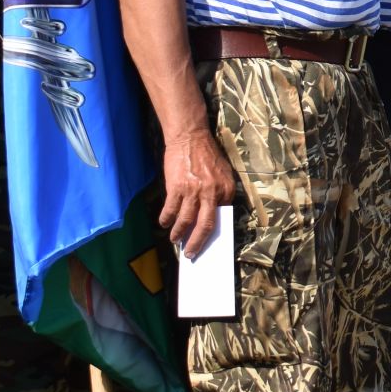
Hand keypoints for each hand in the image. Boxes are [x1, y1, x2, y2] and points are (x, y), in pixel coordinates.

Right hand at [160, 127, 236, 258]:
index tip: (208, 243)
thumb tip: (213, 214)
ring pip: (186, 221)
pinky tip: (164, 223)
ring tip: (175, 239)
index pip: (221, 217)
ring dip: (179, 233)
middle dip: (197, 243)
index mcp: (226, 189)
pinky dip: (166, 219)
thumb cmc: (206, 155)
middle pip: (206, 225)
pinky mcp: (176, 188)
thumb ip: (220, 193)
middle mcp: (211, 192)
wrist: (190, 137)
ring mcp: (193, 191)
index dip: (213, 232)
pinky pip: (170, 210)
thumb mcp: (222, 173)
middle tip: (191, 254)